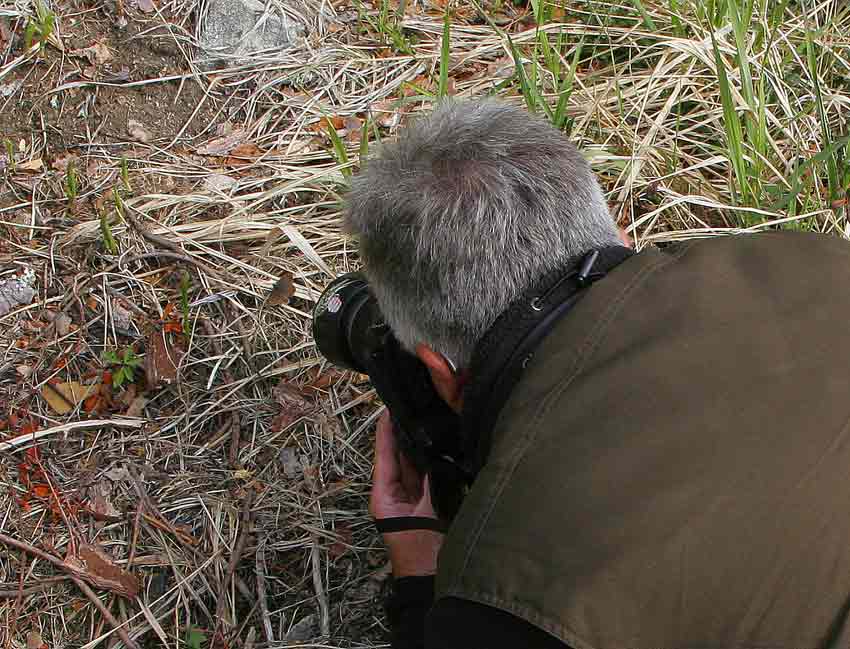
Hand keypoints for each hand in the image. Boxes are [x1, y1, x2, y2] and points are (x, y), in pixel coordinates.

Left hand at [370, 410, 443, 576]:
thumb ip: (431, 483)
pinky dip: (435, 461)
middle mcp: (396, 494)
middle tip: (415, 405)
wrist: (433, 583)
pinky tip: (443, 444)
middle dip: (406, 433)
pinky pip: (430, 476)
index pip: (384, 455)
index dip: (387, 431)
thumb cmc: (423, 555)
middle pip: (399, 457)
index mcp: (384, 496)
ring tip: (429, 418)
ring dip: (421, 445)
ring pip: (415, 465)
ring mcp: (413, 499)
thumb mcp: (426, 515)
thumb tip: (434, 453)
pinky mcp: (429, 504)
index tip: (389, 407)